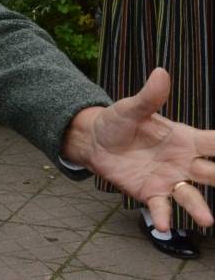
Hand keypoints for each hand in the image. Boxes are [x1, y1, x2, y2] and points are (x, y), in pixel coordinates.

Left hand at [63, 69, 214, 231]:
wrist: (95, 141)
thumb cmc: (119, 121)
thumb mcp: (132, 108)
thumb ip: (149, 96)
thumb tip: (160, 72)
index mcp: (185, 139)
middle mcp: (184, 162)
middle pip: (213, 173)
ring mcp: (169, 179)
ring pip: (191, 195)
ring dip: (199, 207)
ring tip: (208, 220)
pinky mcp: (150, 192)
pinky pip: (160, 206)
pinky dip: (162, 216)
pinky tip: (163, 225)